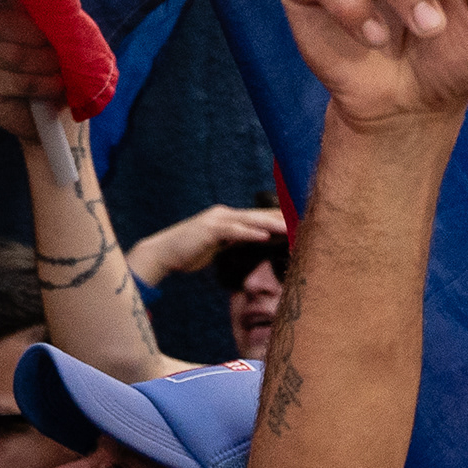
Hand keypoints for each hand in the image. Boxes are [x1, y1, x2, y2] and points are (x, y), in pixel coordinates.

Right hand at [0, 0, 68, 143]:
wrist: (58, 117)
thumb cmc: (59, 69)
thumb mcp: (57, 35)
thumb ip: (45, 12)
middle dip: (34, 34)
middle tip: (55, 50)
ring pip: (12, 53)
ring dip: (43, 63)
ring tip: (58, 72)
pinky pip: (16, 80)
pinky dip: (42, 84)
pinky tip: (53, 86)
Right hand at [131, 204, 288, 279]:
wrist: (163, 253)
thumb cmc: (190, 251)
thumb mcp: (218, 245)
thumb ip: (236, 241)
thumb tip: (255, 242)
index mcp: (229, 218)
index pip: (260, 218)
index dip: (280, 219)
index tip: (301, 223)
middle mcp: (225, 214)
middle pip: (259, 215)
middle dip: (282, 218)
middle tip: (305, 221)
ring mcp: (216, 220)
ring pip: (250, 221)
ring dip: (271, 224)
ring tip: (291, 228)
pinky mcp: (209, 231)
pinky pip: (233, 232)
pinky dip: (249, 234)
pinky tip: (264, 236)